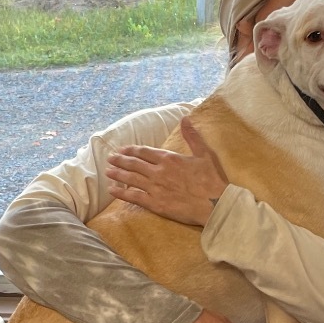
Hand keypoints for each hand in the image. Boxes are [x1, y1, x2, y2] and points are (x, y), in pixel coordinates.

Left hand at [105, 117, 227, 226]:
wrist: (215, 204)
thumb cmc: (212, 179)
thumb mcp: (204, 153)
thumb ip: (192, 136)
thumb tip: (185, 118)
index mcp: (169, 158)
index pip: (144, 152)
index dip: (131, 150)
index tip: (123, 149)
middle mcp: (159, 171)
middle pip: (134, 164)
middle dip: (120, 161)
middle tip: (110, 159)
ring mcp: (155, 188)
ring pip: (131, 179)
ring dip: (117, 174)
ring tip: (108, 172)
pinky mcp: (156, 204)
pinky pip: (134, 197)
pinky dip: (122, 193)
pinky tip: (113, 190)